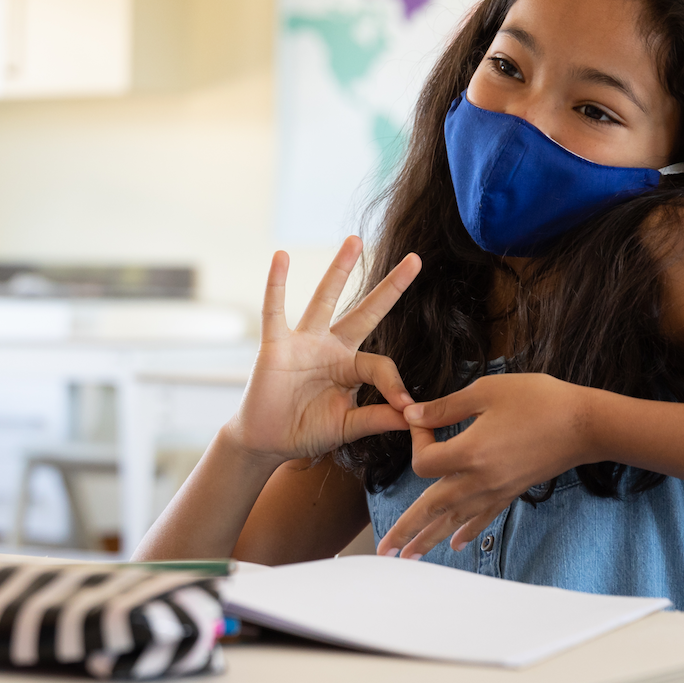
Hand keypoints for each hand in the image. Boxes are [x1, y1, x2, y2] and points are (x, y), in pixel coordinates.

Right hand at [223, 237, 420, 463]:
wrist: (267, 441)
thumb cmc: (306, 431)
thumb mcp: (347, 427)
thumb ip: (376, 418)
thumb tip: (414, 416)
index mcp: (351, 368)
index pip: (381, 365)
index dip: (396, 385)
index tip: (408, 408)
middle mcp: (331, 347)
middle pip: (366, 312)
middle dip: (390, 287)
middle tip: (416, 260)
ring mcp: (304, 342)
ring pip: (325, 299)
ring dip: (340, 269)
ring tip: (355, 241)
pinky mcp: (276, 344)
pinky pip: (275, 310)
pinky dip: (276, 284)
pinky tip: (281, 258)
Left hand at [376, 372, 597, 557]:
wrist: (586, 424)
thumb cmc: (539, 400)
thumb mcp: (486, 392)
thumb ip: (445, 407)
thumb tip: (412, 415)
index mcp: (470, 453)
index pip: (424, 463)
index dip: (416, 443)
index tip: (423, 422)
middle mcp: (479, 480)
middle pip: (431, 508)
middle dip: (406, 529)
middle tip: (384, 550)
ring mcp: (496, 491)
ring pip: (453, 520)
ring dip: (428, 539)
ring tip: (408, 557)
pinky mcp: (510, 493)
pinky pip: (482, 518)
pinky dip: (465, 532)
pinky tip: (454, 544)